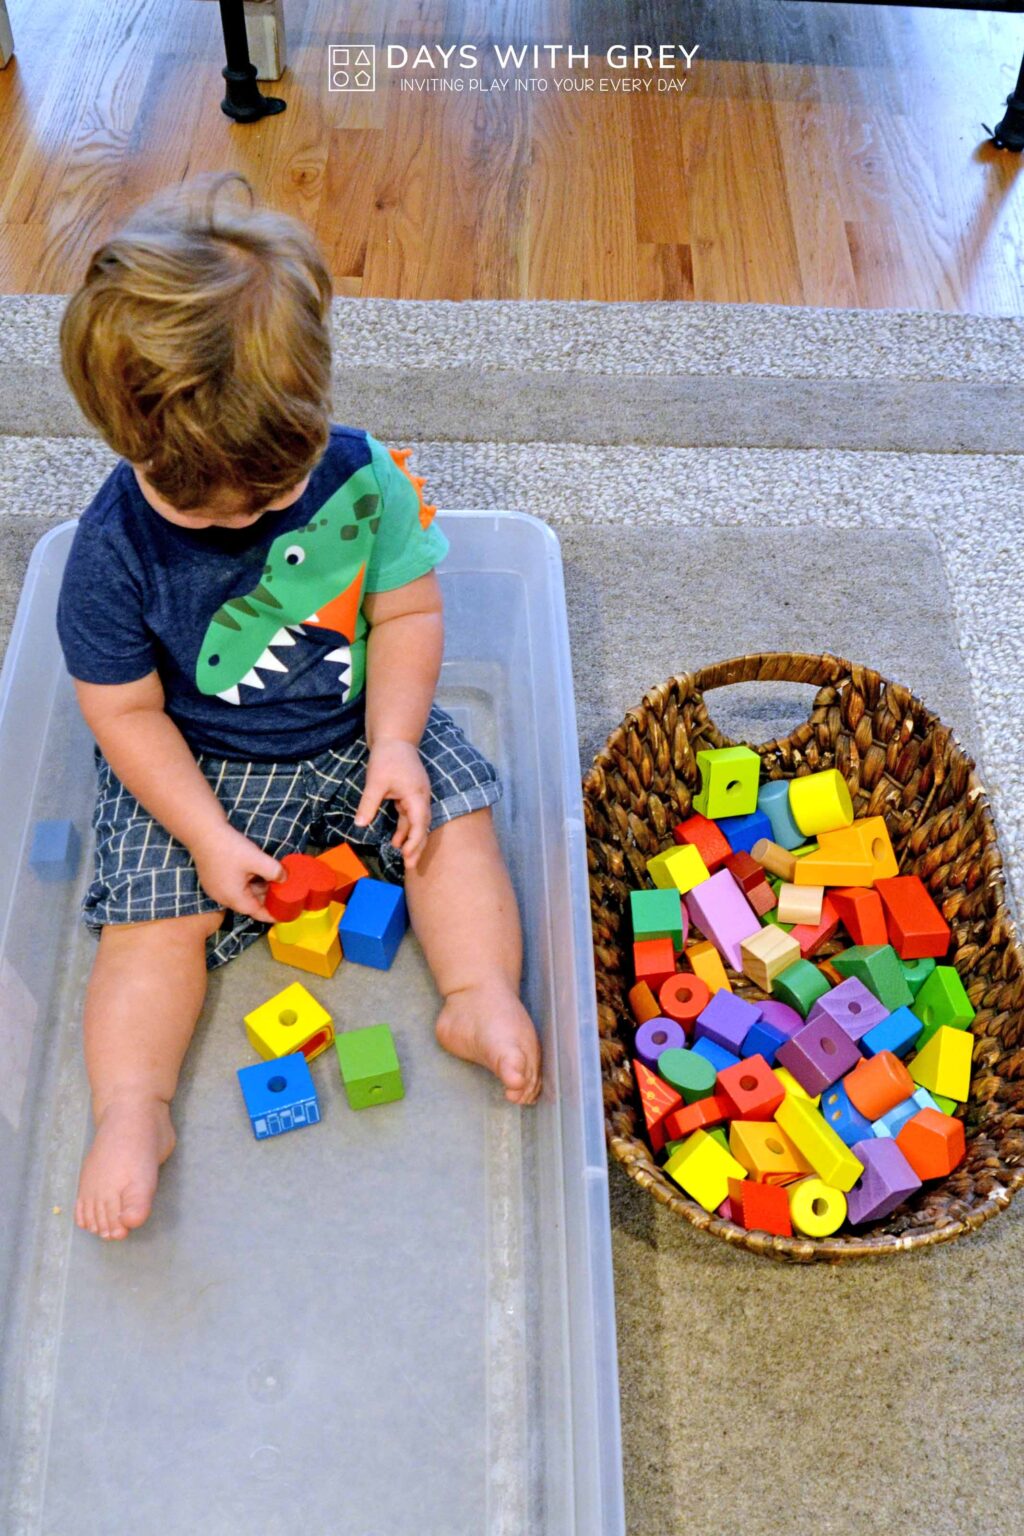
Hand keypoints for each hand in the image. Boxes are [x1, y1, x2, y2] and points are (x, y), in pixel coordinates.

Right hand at [191, 822, 283, 922]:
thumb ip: (275, 871)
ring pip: (243, 893)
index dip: (272, 914)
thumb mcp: (257, 859)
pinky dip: (248, 881)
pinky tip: (257, 871)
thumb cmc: (228, 847)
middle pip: (250, 903)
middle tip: (284, 891)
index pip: (257, 913)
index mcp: (234, 898)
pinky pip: (235, 885)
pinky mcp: (214, 879)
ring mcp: (217, 889)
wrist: (203, 832)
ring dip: (258, 888)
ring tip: (274, 879)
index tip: (285, 914)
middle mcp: (223, 897)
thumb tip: (285, 878)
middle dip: (267, 898)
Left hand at [353, 738, 431, 868]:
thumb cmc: (387, 758)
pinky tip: (397, 840)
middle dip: (417, 846)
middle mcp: (421, 798)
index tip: (407, 855)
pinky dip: (405, 829)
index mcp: (416, 795)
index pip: (419, 823)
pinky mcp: (410, 795)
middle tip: (410, 866)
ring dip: (411, 839)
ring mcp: (417, 797)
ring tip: (404, 858)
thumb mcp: (375, 782)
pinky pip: (411, 816)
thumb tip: (360, 825)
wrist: (395, 739)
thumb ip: (368, 804)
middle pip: (422, 827)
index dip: (414, 841)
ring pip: (417, 823)